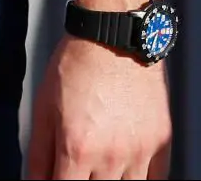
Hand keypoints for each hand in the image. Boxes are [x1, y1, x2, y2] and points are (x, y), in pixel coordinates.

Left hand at [28, 35, 169, 178]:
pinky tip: (125, 167)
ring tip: (100, 164)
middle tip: (78, 166)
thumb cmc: (75, 66)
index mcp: (78, 148)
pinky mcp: (161, 140)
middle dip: (83, 180)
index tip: (58, 178)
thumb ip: (38, 154)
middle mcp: (112, 155)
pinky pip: (156, 178)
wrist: (114, 34)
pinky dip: (139, 177)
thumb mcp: (43, 108)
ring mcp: (141, 150)